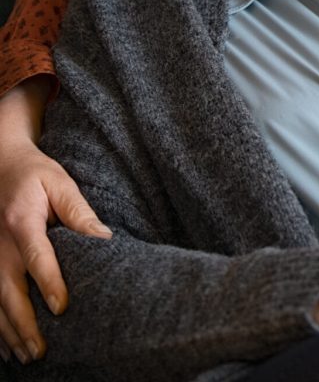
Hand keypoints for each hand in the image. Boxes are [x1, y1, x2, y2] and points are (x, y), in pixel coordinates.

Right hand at [0, 82, 111, 364]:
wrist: (0, 165)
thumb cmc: (35, 174)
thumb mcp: (60, 183)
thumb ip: (80, 212)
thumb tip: (105, 240)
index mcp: (22, 221)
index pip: (36, 257)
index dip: (49, 283)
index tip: (61, 308)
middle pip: (8, 291)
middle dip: (24, 323)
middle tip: (41, 350)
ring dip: (8, 332)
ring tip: (27, 356)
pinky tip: (5, 348)